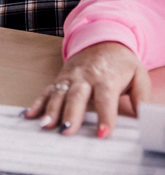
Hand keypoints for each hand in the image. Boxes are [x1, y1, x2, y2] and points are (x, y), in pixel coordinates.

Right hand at [24, 41, 150, 137]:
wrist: (102, 40)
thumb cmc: (121, 62)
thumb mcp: (139, 76)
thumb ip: (142, 98)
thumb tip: (144, 118)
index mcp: (106, 77)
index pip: (106, 99)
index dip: (105, 117)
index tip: (104, 134)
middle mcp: (85, 77)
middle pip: (76, 97)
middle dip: (70, 114)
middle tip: (66, 131)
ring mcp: (70, 78)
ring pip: (58, 94)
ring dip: (50, 110)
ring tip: (45, 125)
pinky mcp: (60, 79)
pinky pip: (47, 91)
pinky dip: (37, 103)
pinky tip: (29, 114)